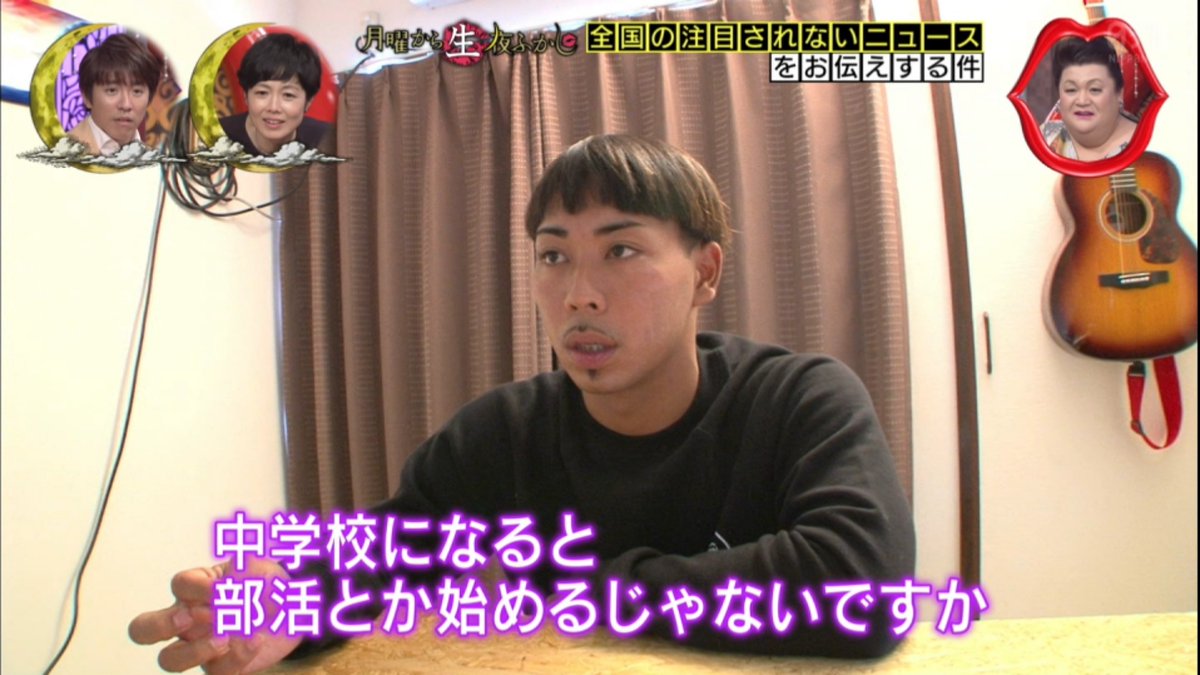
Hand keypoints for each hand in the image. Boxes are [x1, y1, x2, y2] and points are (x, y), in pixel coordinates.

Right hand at [128, 558, 301, 673]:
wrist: (291, 609)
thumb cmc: (265, 585)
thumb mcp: (262, 569)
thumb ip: (247, 570)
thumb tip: (230, 581)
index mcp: (196, 588)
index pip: (180, 585)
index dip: (199, 588)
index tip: (224, 588)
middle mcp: (189, 618)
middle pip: (144, 628)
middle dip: (162, 624)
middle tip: (192, 618)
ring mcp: (200, 645)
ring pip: (171, 659)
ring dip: (195, 650)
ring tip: (226, 637)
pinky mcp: (221, 666)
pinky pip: (216, 672)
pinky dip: (236, 658)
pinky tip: (256, 640)